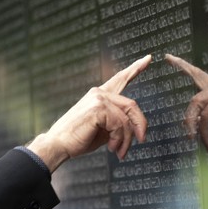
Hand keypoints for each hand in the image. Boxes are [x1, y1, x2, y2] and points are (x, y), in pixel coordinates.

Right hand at [27, 54, 151, 170]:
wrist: (59, 145)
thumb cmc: (79, 138)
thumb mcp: (104, 129)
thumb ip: (118, 123)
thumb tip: (135, 129)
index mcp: (100, 95)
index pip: (121, 78)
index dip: (136, 68)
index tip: (148, 58)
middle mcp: (99, 93)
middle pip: (132, 106)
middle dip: (140, 125)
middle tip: (141, 140)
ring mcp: (98, 99)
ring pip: (127, 119)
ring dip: (127, 139)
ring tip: (119, 150)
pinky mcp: (98, 108)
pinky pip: (120, 124)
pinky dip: (119, 139)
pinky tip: (112, 147)